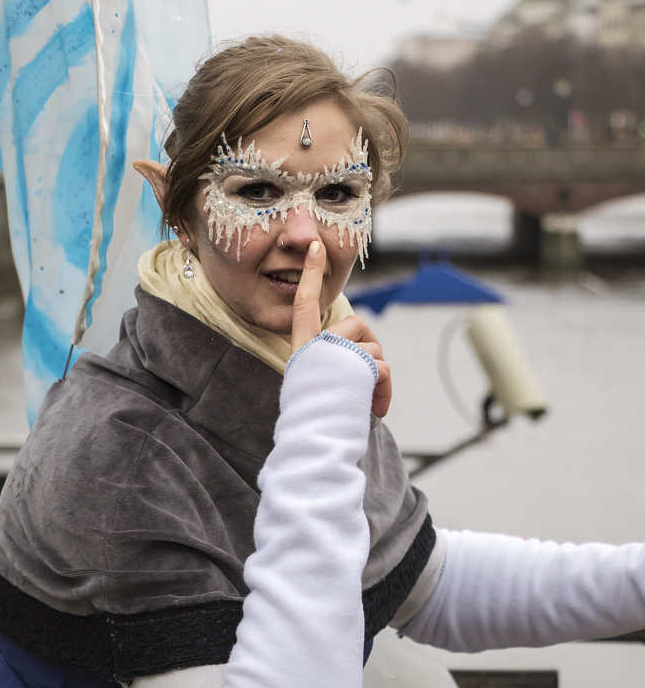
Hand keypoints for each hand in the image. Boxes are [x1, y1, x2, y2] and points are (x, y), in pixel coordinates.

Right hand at [290, 242, 391, 417]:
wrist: (314, 441)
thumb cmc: (316, 420)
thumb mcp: (317, 385)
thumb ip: (333, 364)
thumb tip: (363, 356)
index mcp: (302, 349)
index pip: (305, 304)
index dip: (312, 275)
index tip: (316, 247)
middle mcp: (315, 345)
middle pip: (356, 324)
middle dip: (370, 350)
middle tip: (369, 381)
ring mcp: (334, 353)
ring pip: (373, 348)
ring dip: (377, 376)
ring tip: (368, 401)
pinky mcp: (354, 364)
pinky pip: (381, 368)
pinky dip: (384, 390)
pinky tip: (375, 408)